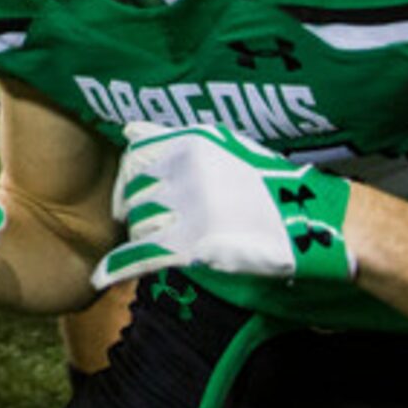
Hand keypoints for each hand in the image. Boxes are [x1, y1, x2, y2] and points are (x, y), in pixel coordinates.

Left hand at [92, 122, 354, 291]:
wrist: (307, 219)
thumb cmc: (268, 184)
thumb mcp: (223, 145)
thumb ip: (175, 139)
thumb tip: (130, 130)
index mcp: (189, 145)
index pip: (134, 157)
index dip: (128, 179)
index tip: (131, 192)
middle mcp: (182, 172)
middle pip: (133, 194)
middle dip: (132, 209)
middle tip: (140, 220)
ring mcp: (186, 209)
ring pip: (137, 224)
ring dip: (140, 235)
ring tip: (155, 241)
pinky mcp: (191, 245)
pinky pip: (142, 255)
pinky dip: (117, 266)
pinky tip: (100, 276)